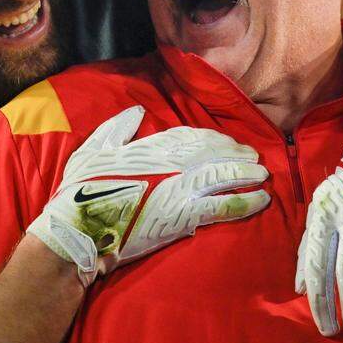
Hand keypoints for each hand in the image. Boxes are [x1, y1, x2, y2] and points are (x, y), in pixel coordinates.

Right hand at [28, 106, 270, 285]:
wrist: (79, 231)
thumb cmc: (79, 192)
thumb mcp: (92, 150)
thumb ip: (117, 128)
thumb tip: (137, 112)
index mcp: (150, 146)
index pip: (191, 136)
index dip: (214, 138)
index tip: (227, 142)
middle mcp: (171, 163)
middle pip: (214, 152)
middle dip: (237, 154)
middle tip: (254, 158)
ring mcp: (180, 189)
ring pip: (224, 175)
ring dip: (247, 175)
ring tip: (263, 175)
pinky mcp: (185, 216)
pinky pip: (223, 206)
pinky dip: (245, 202)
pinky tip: (261, 201)